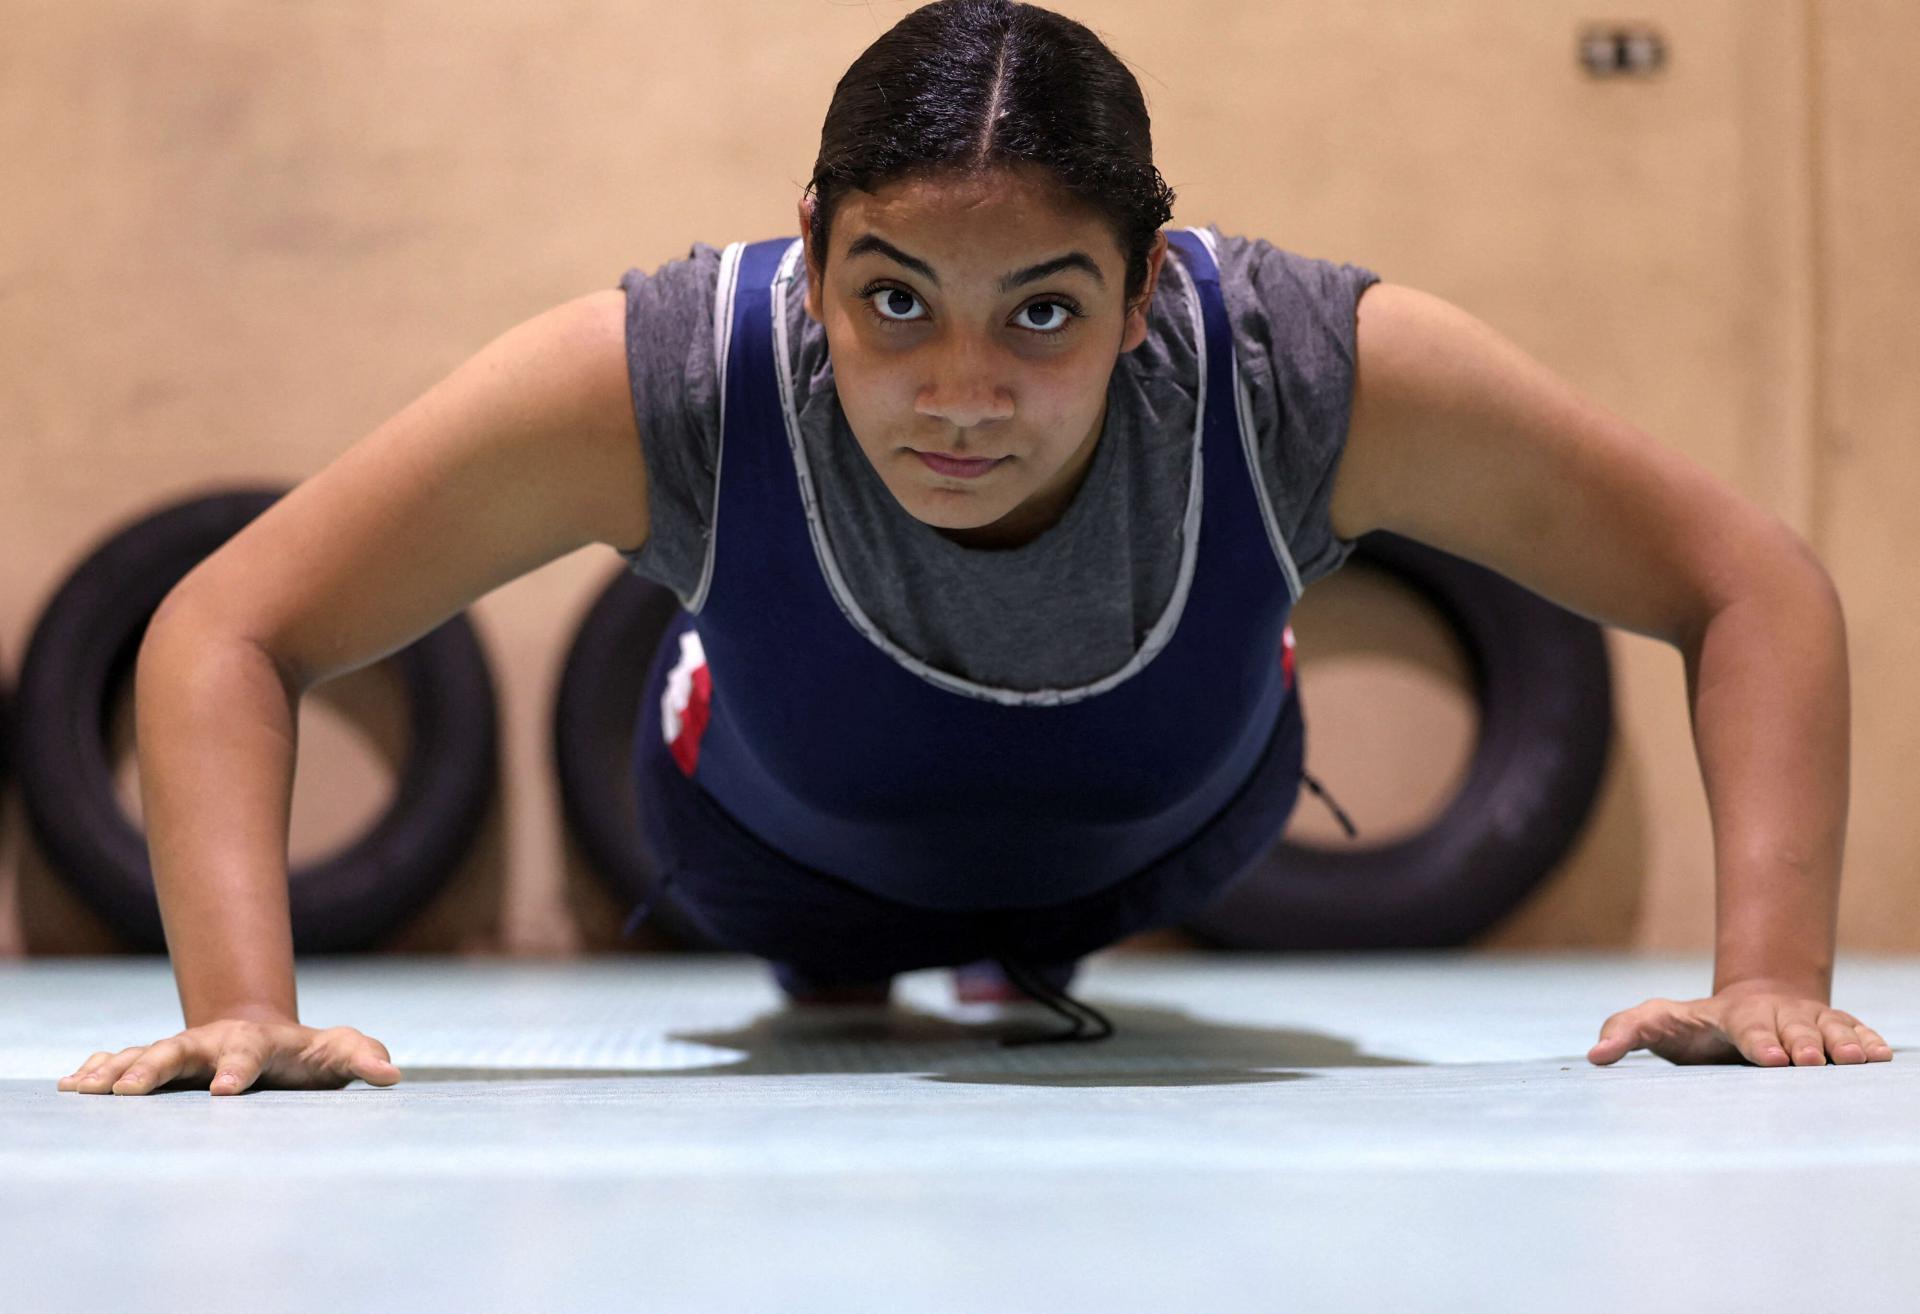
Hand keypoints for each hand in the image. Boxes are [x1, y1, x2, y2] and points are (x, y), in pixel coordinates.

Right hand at [55, 1018, 401, 1094]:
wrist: (267, 1037)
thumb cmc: (307, 1053)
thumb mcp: (339, 1051)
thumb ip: (363, 1056)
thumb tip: (392, 1073)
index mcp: (257, 1041)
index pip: (248, 1051)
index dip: (237, 1069)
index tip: (224, 1091)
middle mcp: (211, 1042)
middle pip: (180, 1050)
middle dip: (154, 1068)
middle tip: (128, 1093)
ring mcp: (183, 1052)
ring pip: (144, 1056)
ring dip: (115, 1071)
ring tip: (84, 1089)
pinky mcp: (161, 1066)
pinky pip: (125, 1064)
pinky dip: (99, 1071)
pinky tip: (73, 1084)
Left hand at [1587, 980, 1894, 1066]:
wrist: (1743, 1005)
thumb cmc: (1692, 1025)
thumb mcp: (1654, 1023)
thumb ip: (1625, 1032)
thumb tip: (1593, 1055)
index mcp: (1731, 1017)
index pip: (1746, 1028)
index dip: (1759, 1042)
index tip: (1770, 1059)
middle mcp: (1774, 1015)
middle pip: (1791, 1028)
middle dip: (1802, 1043)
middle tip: (1810, 1063)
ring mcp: (1805, 1019)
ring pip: (1828, 1028)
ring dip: (1843, 1043)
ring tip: (1859, 1060)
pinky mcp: (1830, 1027)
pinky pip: (1852, 1030)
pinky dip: (1867, 1040)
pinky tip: (1881, 1056)